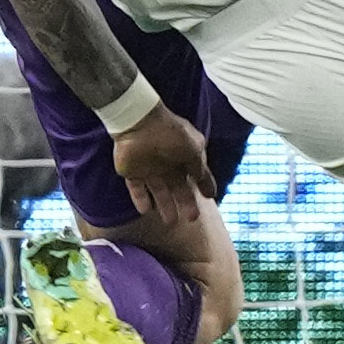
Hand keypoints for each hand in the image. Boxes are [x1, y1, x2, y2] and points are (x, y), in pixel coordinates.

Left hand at [111, 103, 216, 222]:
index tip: (211, 196)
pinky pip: (137, 190)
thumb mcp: (192, 149)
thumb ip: (199, 167)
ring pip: (159, 192)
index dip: (205, 184)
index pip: (197, 172)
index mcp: (184, 154)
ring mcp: (150, 168)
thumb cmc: (169, 133)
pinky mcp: (132, 172)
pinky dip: (141, 200)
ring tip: (171, 221)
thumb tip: (202, 179)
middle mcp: (169, 163)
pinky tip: (146, 210)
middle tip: (193, 218)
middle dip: (186, 203)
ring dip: (166, 206)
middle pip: (179, 187)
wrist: (136, 122)